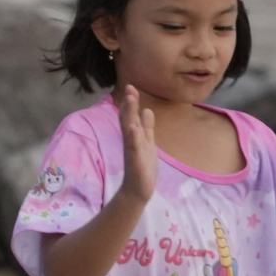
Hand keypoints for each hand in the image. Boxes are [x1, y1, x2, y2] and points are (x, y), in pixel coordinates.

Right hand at [112, 83, 158, 209]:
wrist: (138, 189)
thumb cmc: (142, 166)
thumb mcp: (147, 142)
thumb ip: (146, 127)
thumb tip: (147, 110)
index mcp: (134, 135)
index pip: (130, 115)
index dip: (131, 102)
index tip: (131, 87)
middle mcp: (131, 140)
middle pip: (128, 118)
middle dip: (129, 103)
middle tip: (129, 88)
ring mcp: (132, 150)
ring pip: (129, 129)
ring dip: (129, 114)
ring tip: (130, 100)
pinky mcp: (135, 160)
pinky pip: (133, 147)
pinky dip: (133, 137)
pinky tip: (133, 128)